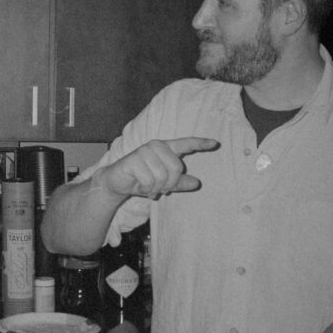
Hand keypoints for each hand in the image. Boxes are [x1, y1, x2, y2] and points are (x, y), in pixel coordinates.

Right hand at [97, 137, 217, 198]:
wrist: (116, 182)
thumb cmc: (141, 180)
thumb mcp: (162, 183)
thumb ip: (179, 183)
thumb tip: (197, 183)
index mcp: (165, 149)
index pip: (185, 144)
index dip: (201, 143)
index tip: (215, 144)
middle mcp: (156, 146)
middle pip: (176, 168)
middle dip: (169, 184)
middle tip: (159, 189)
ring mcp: (144, 151)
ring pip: (162, 176)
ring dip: (155, 188)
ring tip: (148, 187)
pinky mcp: (133, 160)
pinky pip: (149, 180)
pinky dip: (145, 188)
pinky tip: (139, 186)